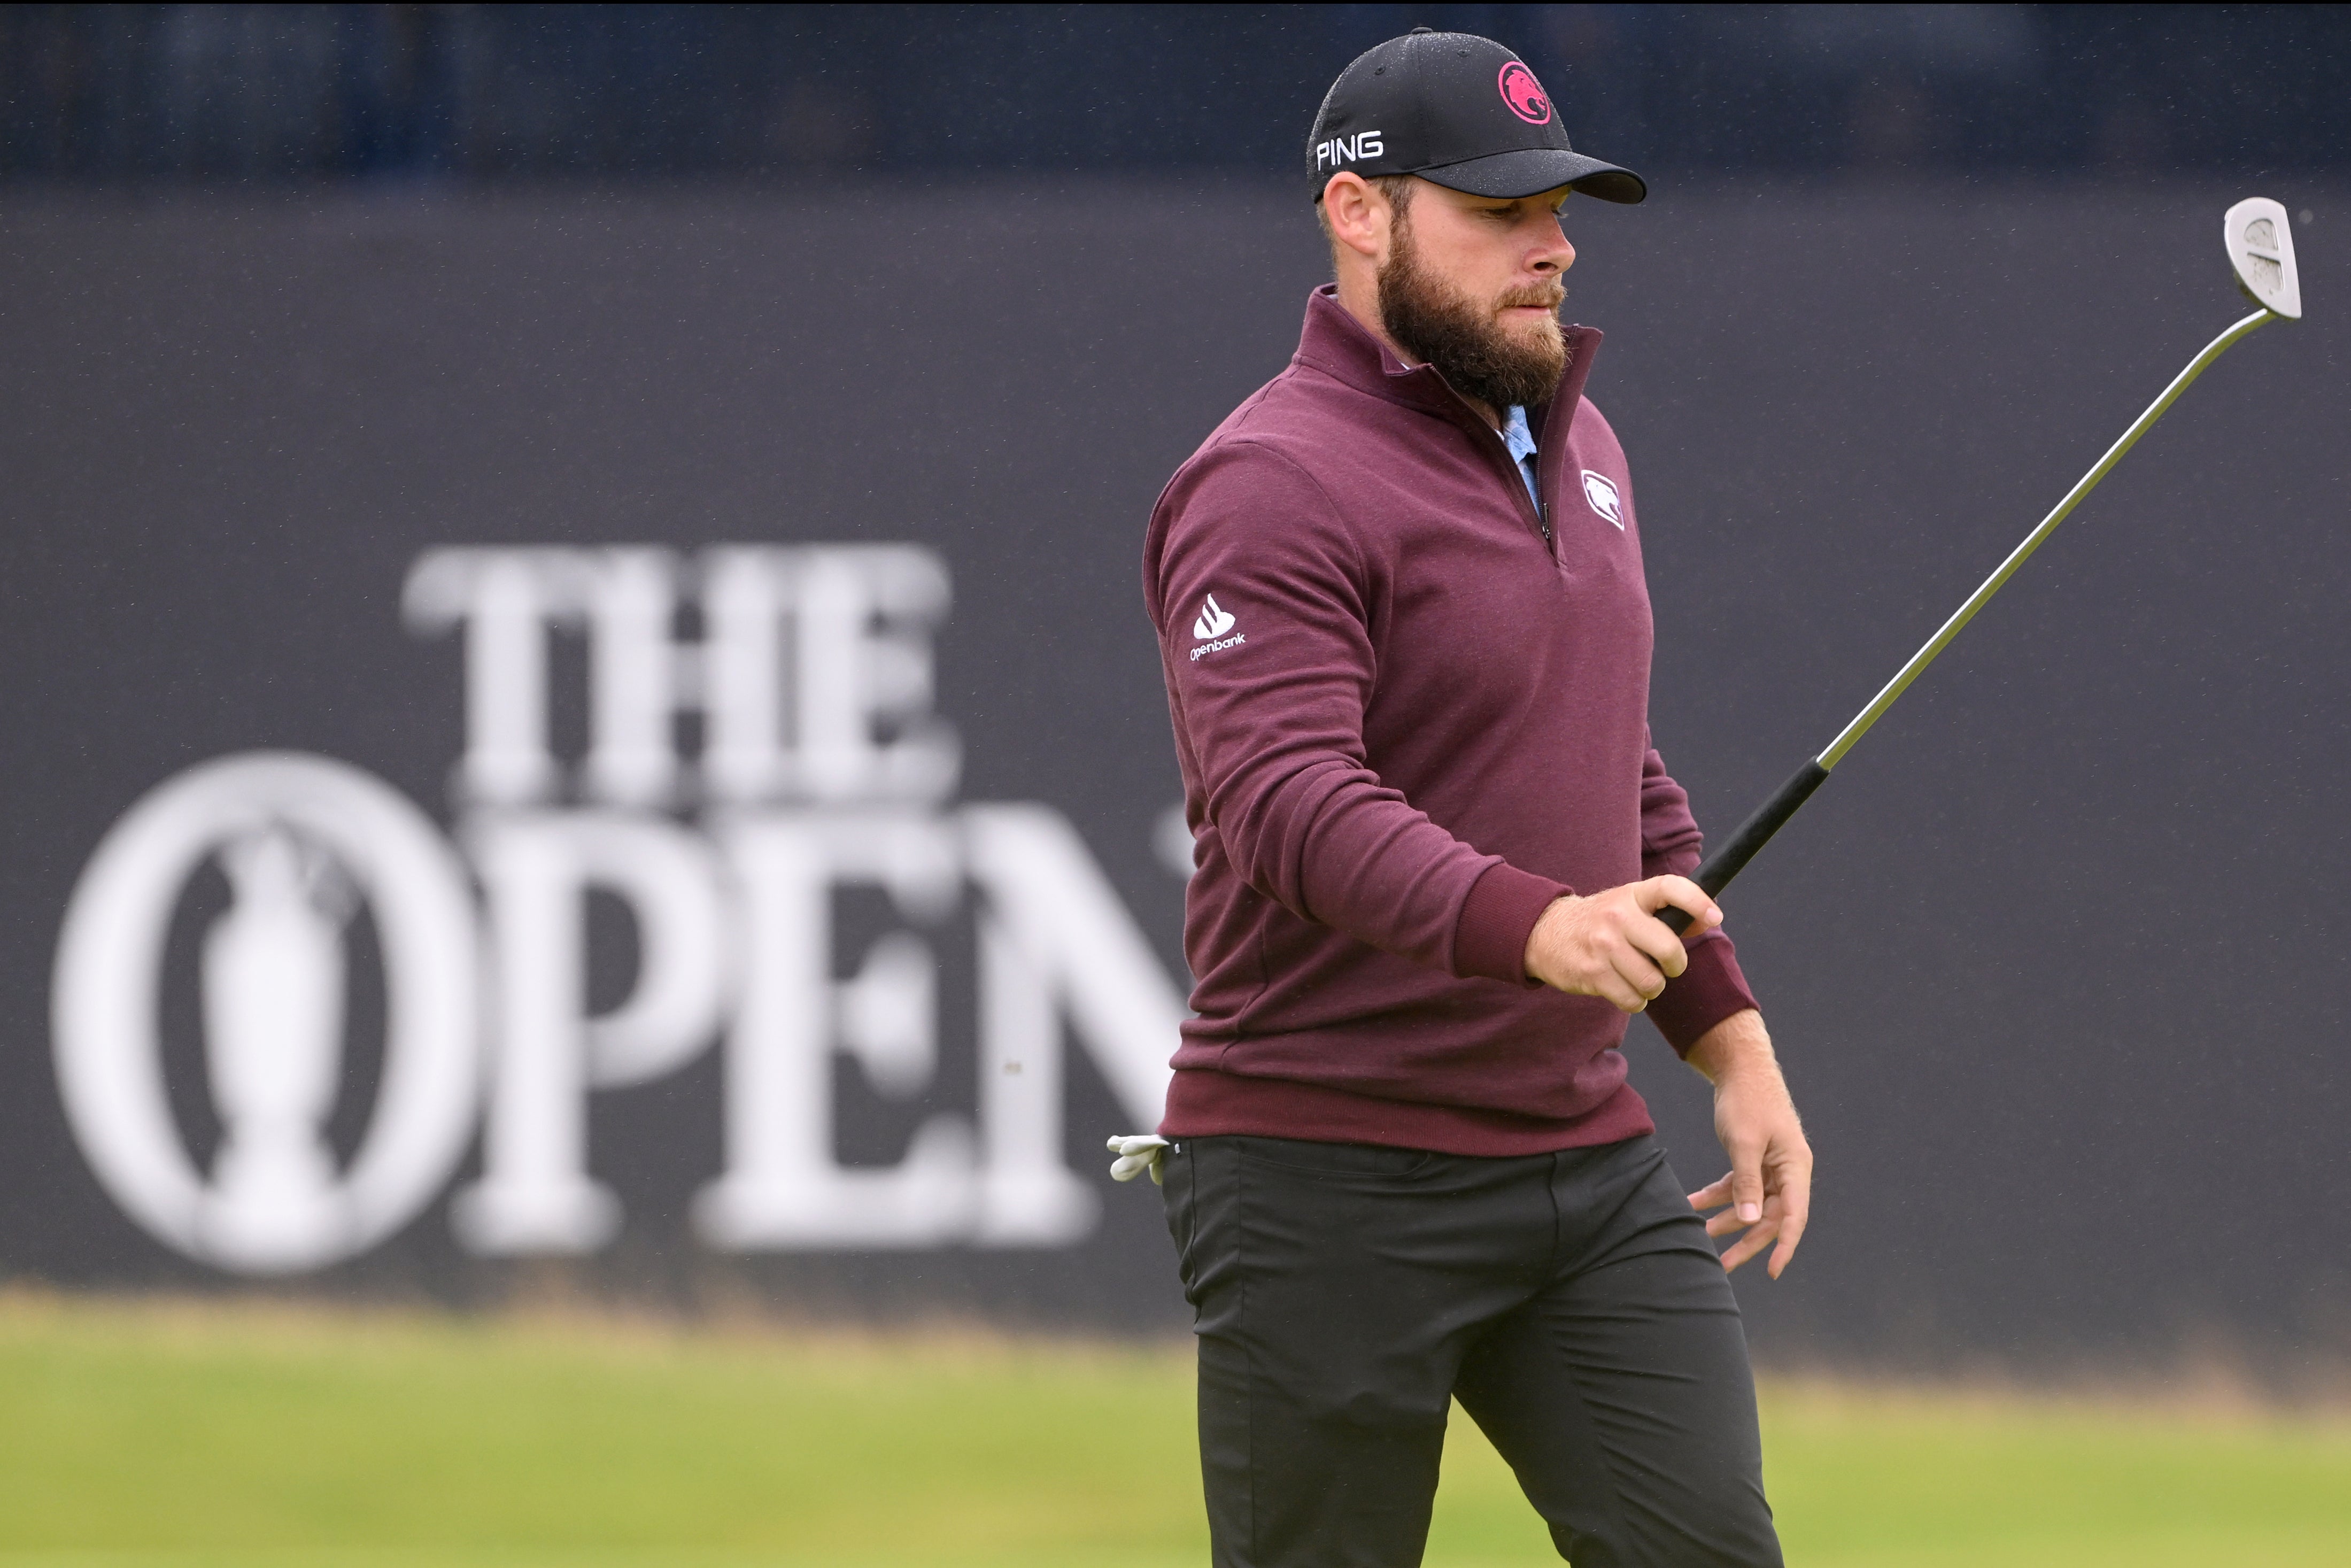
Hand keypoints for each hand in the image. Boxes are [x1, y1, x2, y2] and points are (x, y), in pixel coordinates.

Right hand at [1522, 878, 1721, 1012]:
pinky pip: (1632, 1000)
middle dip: (1674, 966)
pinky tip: (1622, 987)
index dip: (1697, 901)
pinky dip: (1634, 1001)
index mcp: (1631, 895)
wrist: (1546, 933)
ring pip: (1652, 982)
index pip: (1670, 888)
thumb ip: (1669, 913)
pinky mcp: (1592, 974)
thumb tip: (1711, 919)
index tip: (1716, 917)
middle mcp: (1618, 917)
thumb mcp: (1630, 905)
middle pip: (1669, 950)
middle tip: (1665, 965)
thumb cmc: (1601, 921)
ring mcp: (1603, 946)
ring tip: (1638, 977)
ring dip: (1652, 987)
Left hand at [1684, 1010, 1811, 1277]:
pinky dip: (1718, 1195)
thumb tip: (1752, 1222)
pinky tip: (1693, 1203)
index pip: (1794, 1217)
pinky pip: (1738, 1185)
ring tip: (1698, 1233)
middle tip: (1722, 1265)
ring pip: (1752, 1204)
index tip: (1771, 1271)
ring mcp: (1771, 1166)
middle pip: (1770, 1216)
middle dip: (1746, 1241)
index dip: (1784, 1246)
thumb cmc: (1747, 1101)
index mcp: (1795, 1168)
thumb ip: (1747, 1183)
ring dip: (1727, 1218)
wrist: (1740, 1068)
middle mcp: (1788, 1172)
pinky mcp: (1754, 1159)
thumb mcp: (1745, 1143)